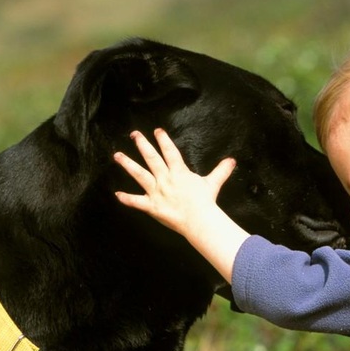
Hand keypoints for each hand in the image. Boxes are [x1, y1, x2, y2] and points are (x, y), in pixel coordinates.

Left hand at [113, 129, 235, 236]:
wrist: (199, 220)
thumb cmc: (206, 202)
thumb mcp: (214, 183)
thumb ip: (221, 170)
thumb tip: (232, 161)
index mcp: (179, 172)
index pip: (170, 151)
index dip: (163, 140)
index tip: (157, 130)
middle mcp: (166, 179)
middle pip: (151, 158)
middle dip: (142, 144)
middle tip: (134, 134)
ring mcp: (157, 192)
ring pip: (139, 175)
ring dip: (127, 164)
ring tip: (117, 155)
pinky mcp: (152, 206)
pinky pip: (137, 202)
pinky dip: (127, 199)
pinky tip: (117, 194)